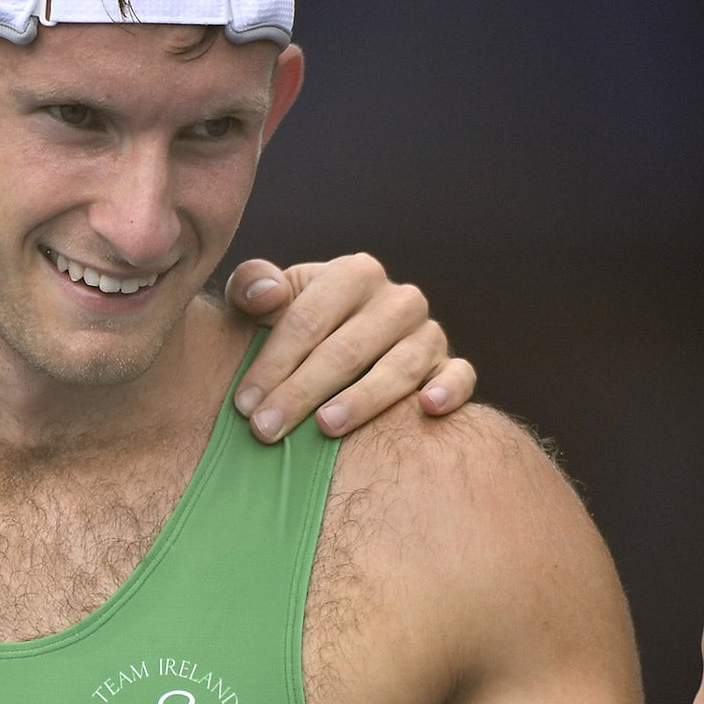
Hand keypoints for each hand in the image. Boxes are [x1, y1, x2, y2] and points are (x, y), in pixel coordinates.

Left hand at [223, 254, 474, 441]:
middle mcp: (397, 299)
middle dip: (301, 392)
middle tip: (266, 430)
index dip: (272, 362)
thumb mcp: (261, 301)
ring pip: (400, 367)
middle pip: (347, 350)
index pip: (307, 320)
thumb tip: (268, 295)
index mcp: (353, 273)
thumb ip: (250, 287)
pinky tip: (426, 409)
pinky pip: (459, 376)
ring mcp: (428, 333)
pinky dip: (448, 391)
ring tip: (325, 427)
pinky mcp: (449, 365)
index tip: (243, 404)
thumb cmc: (290, 327)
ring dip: (362, 399)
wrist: (336, 346)